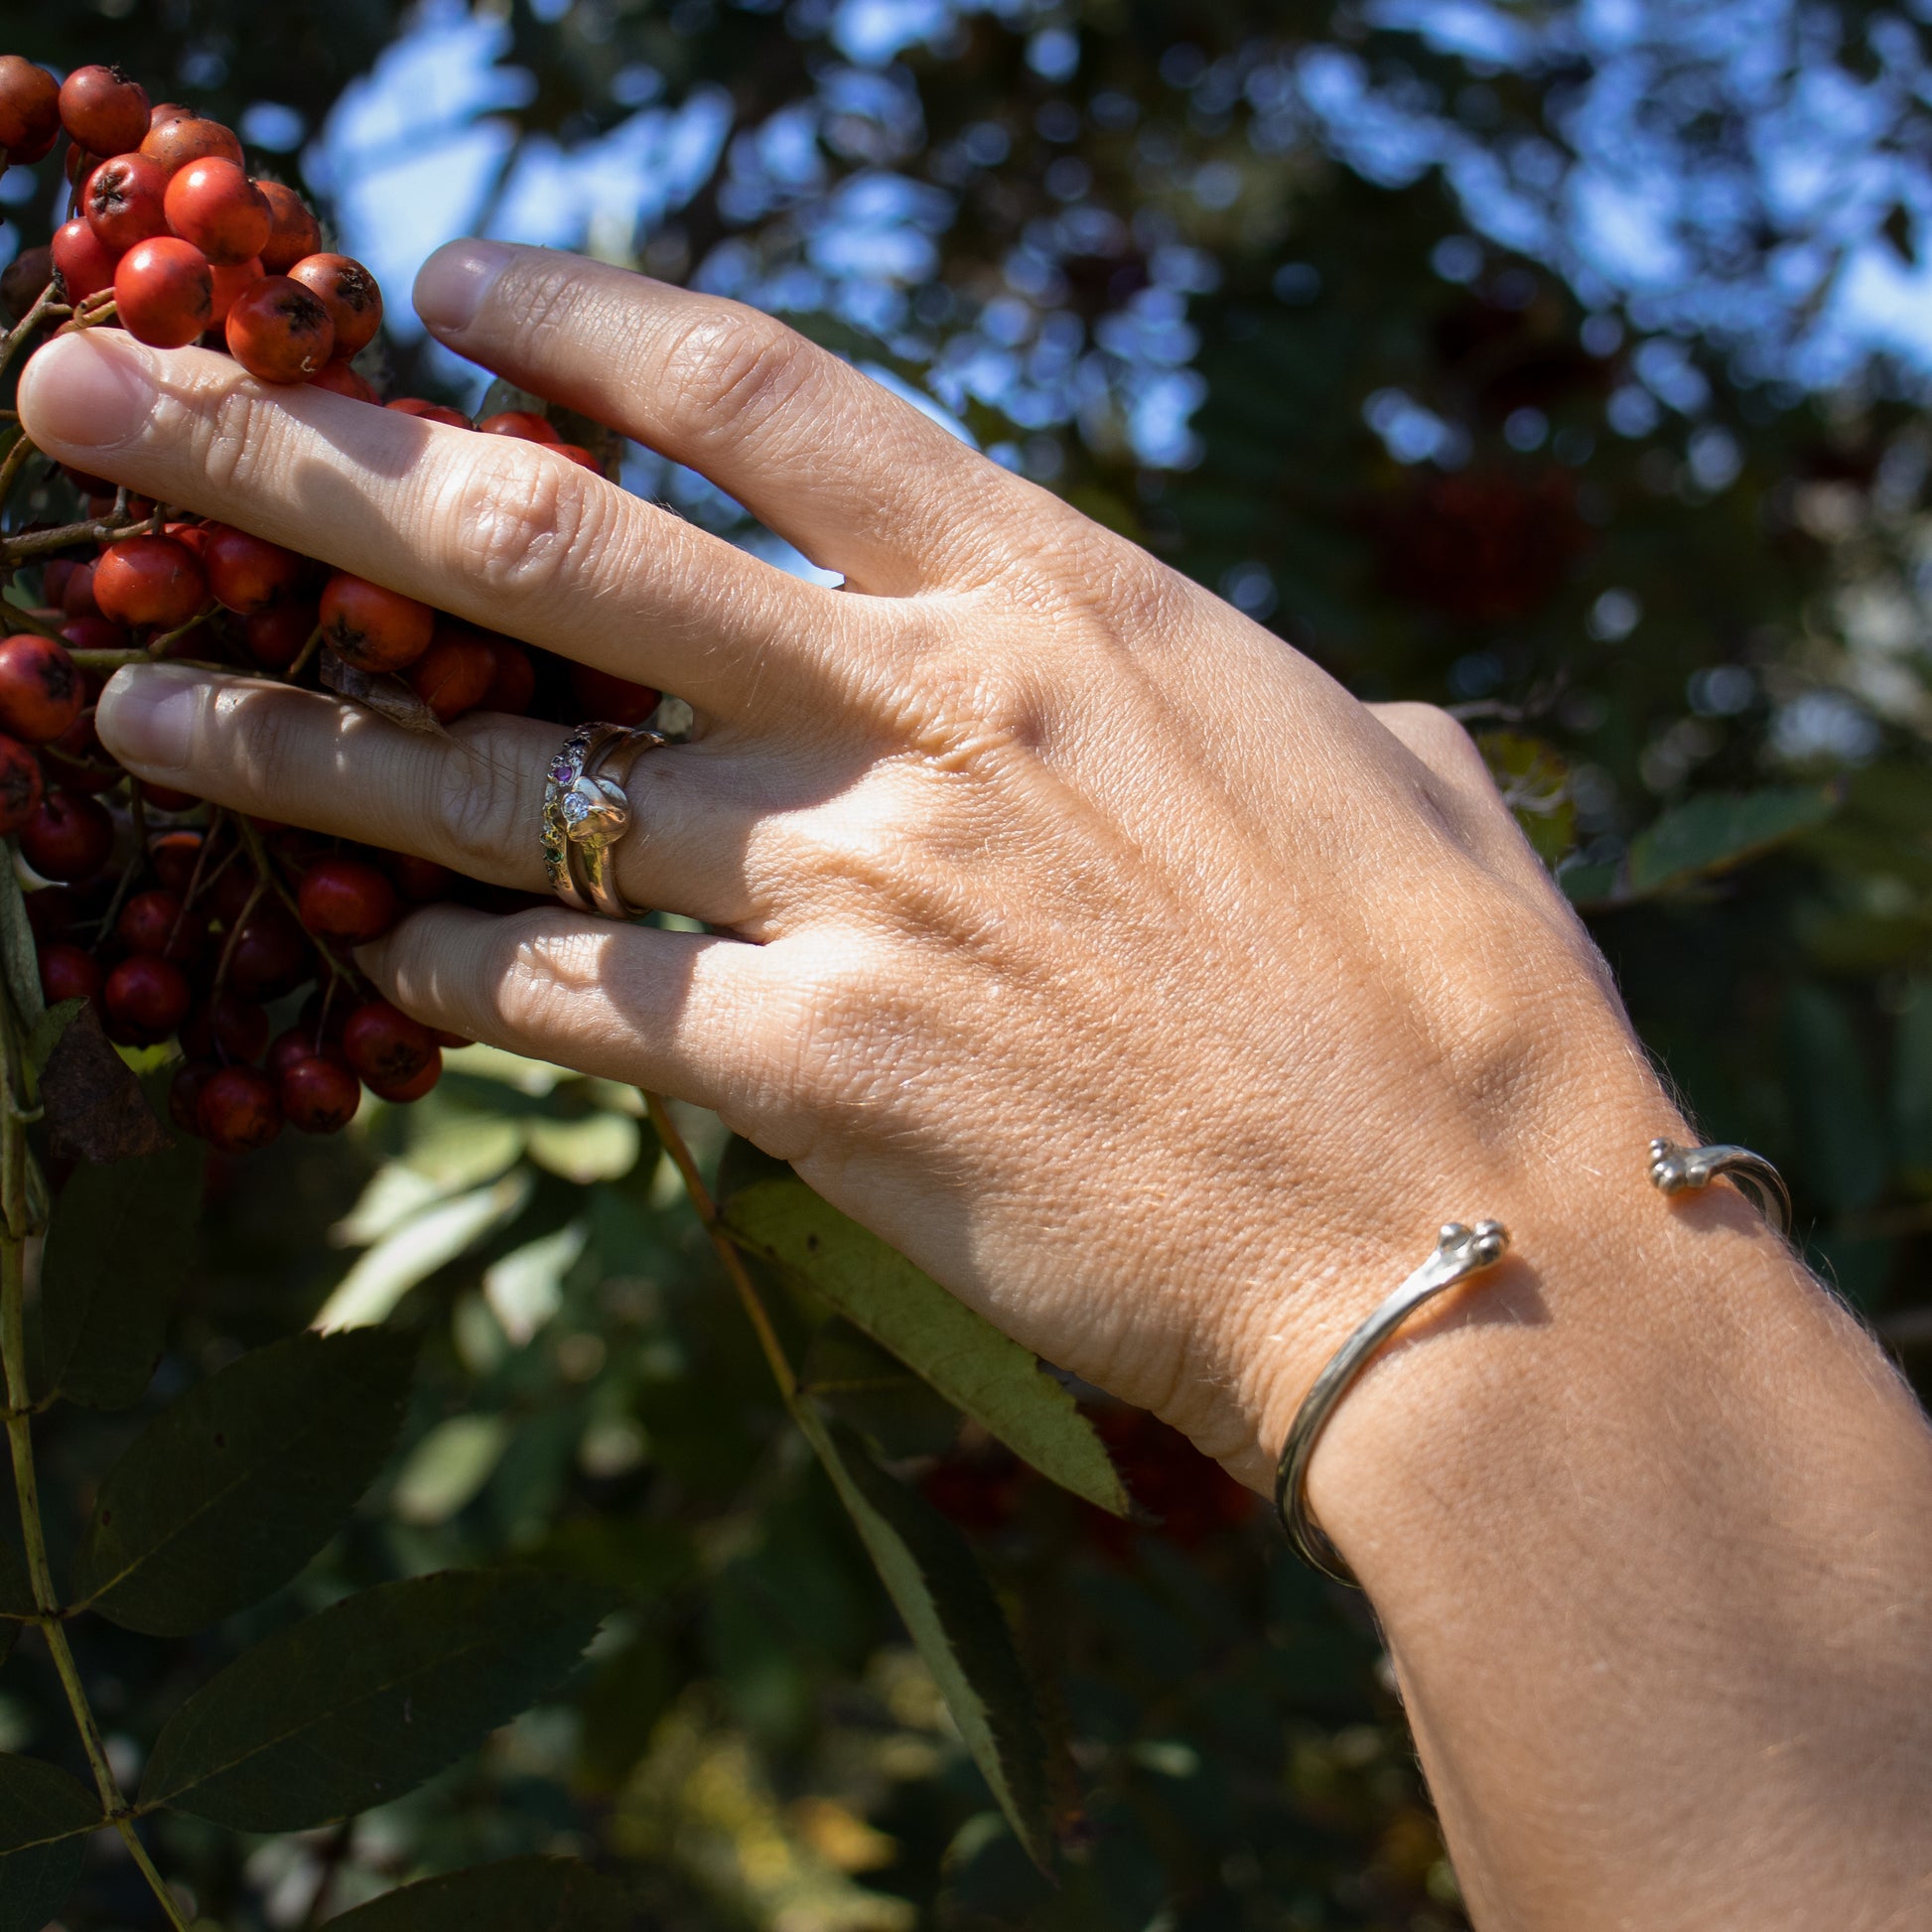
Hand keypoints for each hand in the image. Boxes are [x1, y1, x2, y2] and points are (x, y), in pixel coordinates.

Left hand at [20, 241, 1678, 1491]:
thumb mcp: (1365, 769)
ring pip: (506, 788)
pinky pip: (576, 1006)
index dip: (577, 323)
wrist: (1462, 1236)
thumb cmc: (1458, 998)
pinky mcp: (815, 1077)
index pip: (762, 394)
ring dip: (299, 739)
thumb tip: (1238, 693)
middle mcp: (921, 708)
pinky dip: (457, 986)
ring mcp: (854, 886)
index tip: (430, 284)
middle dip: (298, 458)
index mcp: (1057, 596)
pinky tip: (361, 979)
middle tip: (97, 401)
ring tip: (128, 694)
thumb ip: (1243, 698)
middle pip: (548, 543)